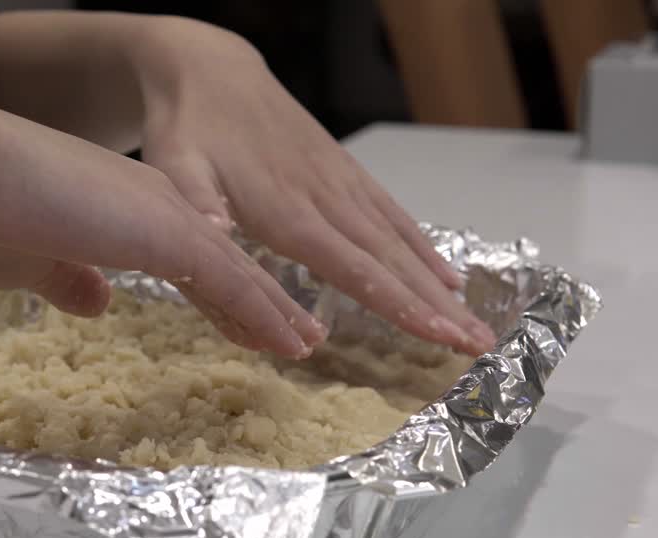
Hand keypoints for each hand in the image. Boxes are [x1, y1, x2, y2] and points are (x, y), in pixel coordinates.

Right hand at [0, 97, 327, 358]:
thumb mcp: (27, 261)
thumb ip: (67, 280)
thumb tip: (97, 302)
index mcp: (123, 210)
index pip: (185, 261)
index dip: (217, 295)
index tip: (244, 323)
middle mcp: (155, 206)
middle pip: (222, 265)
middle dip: (261, 303)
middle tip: (297, 334)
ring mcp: (164, 217)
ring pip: (237, 274)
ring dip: (274, 313)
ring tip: (306, 344)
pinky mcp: (163, 232)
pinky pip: (230, 282)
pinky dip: (264, 313)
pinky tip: (290, 342)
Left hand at [131, 20, 495, 355]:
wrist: (209, 72)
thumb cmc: (188, 130)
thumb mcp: (176, 169)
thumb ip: (197, 207)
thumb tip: (213, 234)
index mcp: (288, 211)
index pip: (355, 267)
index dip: (400, 304)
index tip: (441, 335)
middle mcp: (326, 199)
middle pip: (392, 262)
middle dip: (438, 307)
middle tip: (481, 346)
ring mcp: (340, 183)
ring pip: (400, 242)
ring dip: (440, 286)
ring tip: (476, 326)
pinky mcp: (343, 173)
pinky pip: (392, 214)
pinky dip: (423, 247)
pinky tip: (447, 276)